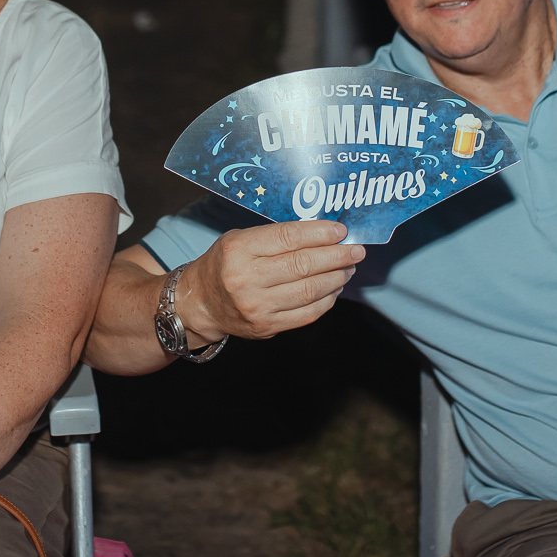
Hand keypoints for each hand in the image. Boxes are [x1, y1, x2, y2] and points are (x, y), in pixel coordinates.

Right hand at [179, 221, 362, 343]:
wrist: (200, 304)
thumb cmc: (224, 264)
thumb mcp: (240, 239)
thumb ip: (276, 237)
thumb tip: (322, 233)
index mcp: (239, 250)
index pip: (289, 238)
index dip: (320, 233)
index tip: (341, 230)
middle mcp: (247, 279)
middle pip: (304, 265)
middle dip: (337, 255)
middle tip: (356, 250)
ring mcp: (258, 307)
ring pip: (310, 290)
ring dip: (337, 277)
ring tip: (348, 267)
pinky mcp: (267, 327)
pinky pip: (307, 314)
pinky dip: (327, 300)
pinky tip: (335, 288)